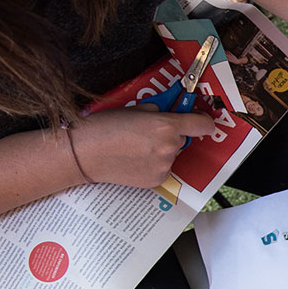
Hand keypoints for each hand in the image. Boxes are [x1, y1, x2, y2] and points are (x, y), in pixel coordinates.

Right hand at [70, 105, 216, 187]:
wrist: (84, 154)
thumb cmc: (105, 127)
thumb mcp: (135, 109)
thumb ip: (159, 110)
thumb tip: (171, 111)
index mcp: (166, 126)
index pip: (202, 124)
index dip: (203, 120)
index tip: (200, 119)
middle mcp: (170, 147)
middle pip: (183, 138)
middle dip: (171, 134)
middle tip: (148, 132)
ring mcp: (164, 166)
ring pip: (172, 154)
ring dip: (161, 150)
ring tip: (135, 147)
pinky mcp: (157, 180)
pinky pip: (163, 168)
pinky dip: (154, 164)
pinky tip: (134, 159)